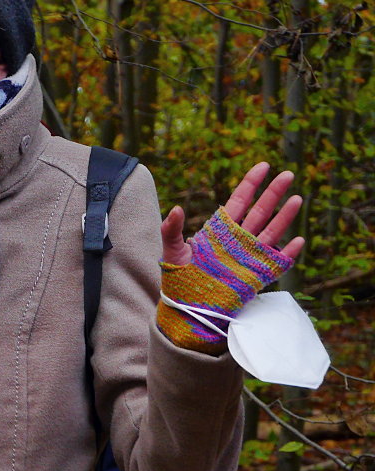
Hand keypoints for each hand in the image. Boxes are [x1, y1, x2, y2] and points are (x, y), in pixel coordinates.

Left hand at [161, 162, 304, 265]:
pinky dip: (289, 253)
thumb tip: (176, 208)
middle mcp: (238, 239)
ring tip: (297, 198)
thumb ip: (172, 229)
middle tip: (288, 174)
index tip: (263, 166)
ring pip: (271, 232)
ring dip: (285, 217)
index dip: (251, 183)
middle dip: (273, 193)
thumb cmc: (179, 278)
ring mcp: (249, 256)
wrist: (187, 305)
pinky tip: (299, 241)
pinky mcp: (256, 274)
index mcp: (220, 229)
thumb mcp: (172, 250)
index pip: (239, 200)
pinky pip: (277, 262)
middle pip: (260, 211)